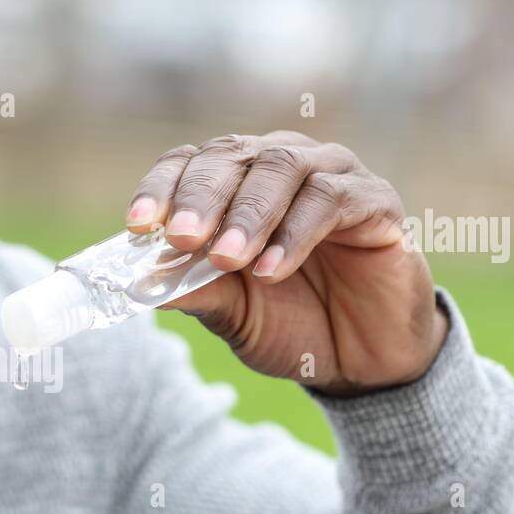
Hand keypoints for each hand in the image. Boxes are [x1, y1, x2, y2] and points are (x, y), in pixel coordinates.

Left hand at [126, 131, 448, 396]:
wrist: (361, 359)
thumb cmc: (292, 322)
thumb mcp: (231, 312)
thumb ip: (193, 291)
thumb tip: (137, 284)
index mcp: (237, 182)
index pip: (190, 163)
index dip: (161, 187)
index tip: (137, 225)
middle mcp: (281, 165)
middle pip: (234, 155)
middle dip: (202, 196)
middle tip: (182, 237)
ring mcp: (332, 175)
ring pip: (282, 167)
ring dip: (248, 214)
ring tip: (227, 259)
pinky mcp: (375, 200)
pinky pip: (332, 199)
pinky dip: (296, 233)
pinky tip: (271, 270)